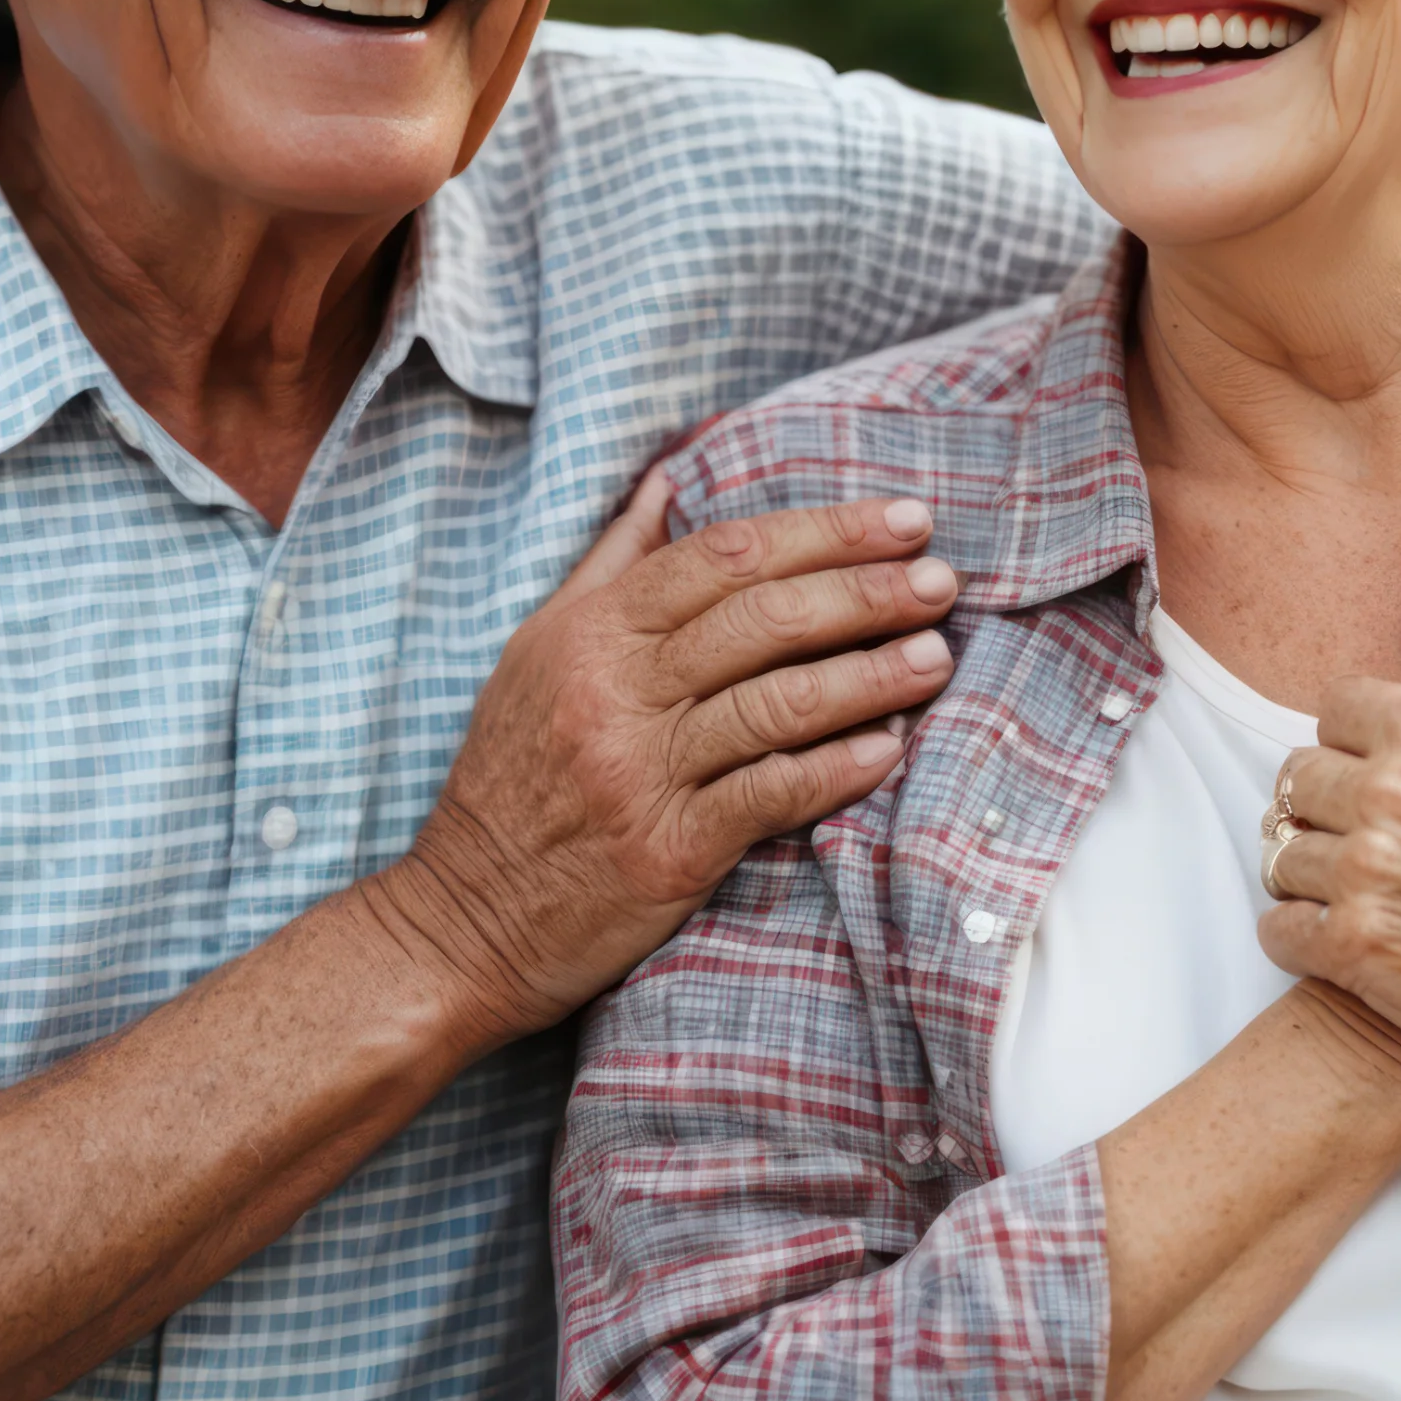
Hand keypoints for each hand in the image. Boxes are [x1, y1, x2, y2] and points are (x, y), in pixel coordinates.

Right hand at [371, 472, 959, 1048]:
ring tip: (937, 657)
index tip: (903, 519)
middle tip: (941, 580)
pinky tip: (892, 748)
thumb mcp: (539, 652)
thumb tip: (667, 481)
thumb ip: (611, 565)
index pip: (724, 555)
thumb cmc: (512, 780)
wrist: (460, 920)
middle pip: (763, 617)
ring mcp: (639, 771)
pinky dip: (838, 768)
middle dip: (865, 591)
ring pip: (778, 701)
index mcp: (591, 631)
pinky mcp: (666, 849)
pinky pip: (771, 794)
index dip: (824, 530)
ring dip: (871, 675)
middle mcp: (613, 691)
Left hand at [1258, 629, 1400, 1185]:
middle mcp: (1386, 799)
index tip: (1380, 758)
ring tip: (1351, 878)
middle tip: (1364, 822)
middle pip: (1301, 774)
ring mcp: (1363, 877)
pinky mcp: (1351, 951)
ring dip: (1310, 861)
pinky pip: (1278, 927)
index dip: (1360, 728)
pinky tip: (1335, 932)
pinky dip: (1296, 930)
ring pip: (1281, 849)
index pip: (1339, 704)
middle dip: (1329, 793)